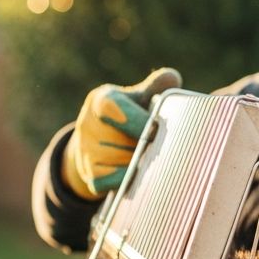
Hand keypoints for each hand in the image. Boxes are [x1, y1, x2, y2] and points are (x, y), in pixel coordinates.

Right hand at [62, 67, 181, 198]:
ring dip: (142, 164)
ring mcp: (86, 151)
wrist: (98, 144)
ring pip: (122, 163)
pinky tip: (142, 174)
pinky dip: (130, 180)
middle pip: (124, 141)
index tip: (158, 129)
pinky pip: (114, 182)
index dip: (137, 120)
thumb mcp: (139, 98)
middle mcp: (88, 125)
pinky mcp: (91, 175)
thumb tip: (172, 77)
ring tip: (155, 159)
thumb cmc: (128, 116)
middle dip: (147, 146)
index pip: (112, 108)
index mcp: (101, 101)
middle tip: (165, 148)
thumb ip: (155, 88)